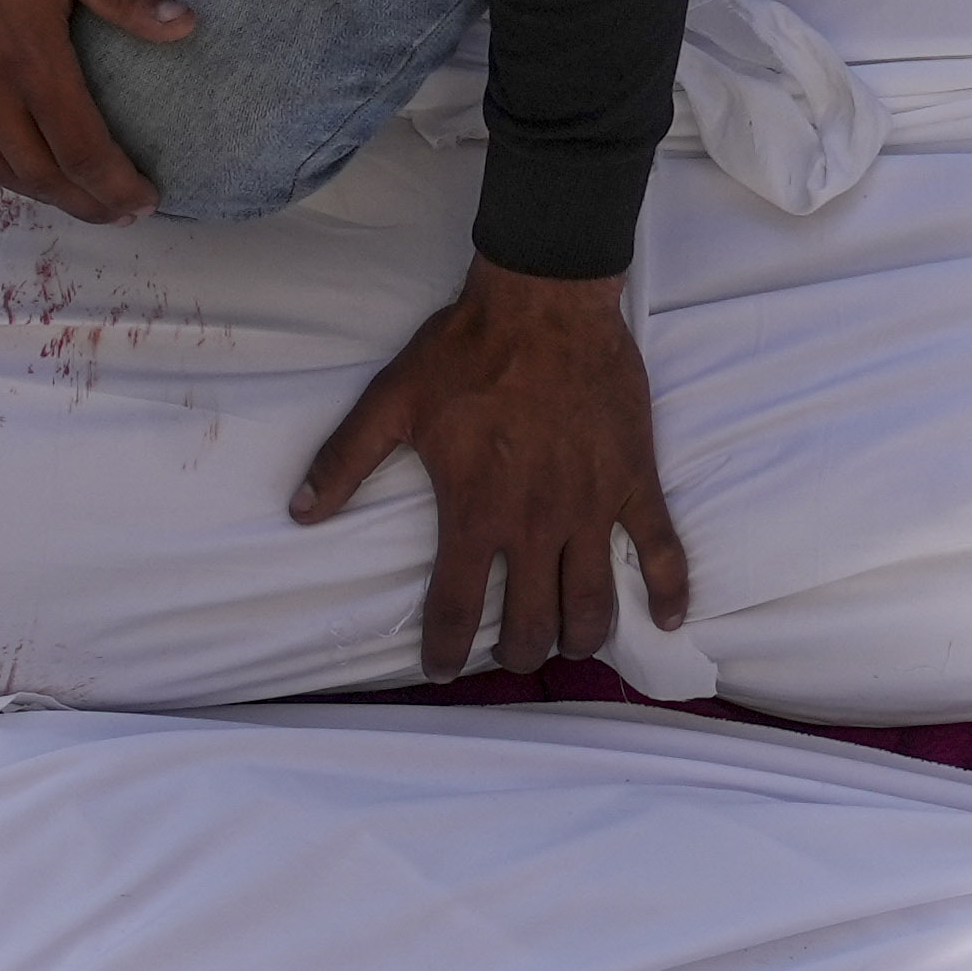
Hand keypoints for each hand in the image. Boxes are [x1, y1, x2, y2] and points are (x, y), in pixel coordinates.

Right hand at [0, 0, 180, 215]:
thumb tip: (187, 24)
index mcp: (31, 62)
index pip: (83, 154)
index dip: (118, 188)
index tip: (147, 198)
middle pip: (44, 178)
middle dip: (89, 203)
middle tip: (122, 209)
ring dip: (44, 192)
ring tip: (78, 195)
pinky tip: (17, 169)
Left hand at [292, 264, 686, 678]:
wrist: (545, 302)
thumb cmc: (467, 350)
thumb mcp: (391, 402)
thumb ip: (344, 461)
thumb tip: (301, 511)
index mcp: (474, 512)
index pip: (457, 609)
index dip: (447, 650)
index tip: (442, 669)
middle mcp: (535, 524)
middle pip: (532, 622)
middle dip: (520, 652)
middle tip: (511, 653)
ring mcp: (590, 507)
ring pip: (593, 602)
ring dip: (580, 637)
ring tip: (568, 644)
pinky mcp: (633, 482)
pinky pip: (663, 549)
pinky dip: (670, 590)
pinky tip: (669, 619)